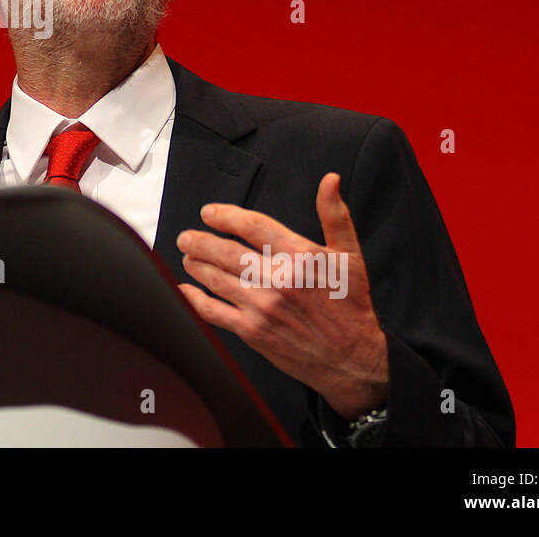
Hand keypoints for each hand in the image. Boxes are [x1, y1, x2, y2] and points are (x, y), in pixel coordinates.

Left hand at [176, 172, 388, 419]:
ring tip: (188, 257)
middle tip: (187, 237)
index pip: (252, 226)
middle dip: (200, 241)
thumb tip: (330, 180)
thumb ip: (335, 215)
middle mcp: (278, 280)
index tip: (209, 213)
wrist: (352, 359)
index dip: (225, 216)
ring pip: (216, 279)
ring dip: (196, 265)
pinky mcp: (253, 332)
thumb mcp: (350, 256)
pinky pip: (214, 311)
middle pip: (226, 252)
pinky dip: (194, 299)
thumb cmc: (350, 306)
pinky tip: (186, 290)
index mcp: (300, 256)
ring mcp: (262, 306)